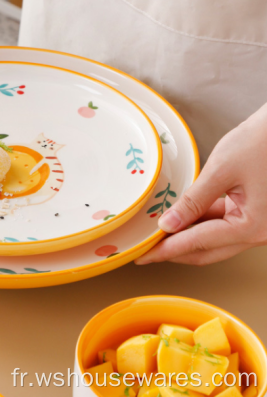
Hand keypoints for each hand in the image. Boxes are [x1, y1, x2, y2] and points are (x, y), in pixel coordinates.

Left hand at [135, 103, 266, 265]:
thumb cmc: (260, 142)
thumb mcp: (220, 171)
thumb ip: (193, 201)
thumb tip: (168, 224)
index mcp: (253, 227)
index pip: (199, 243)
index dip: (167, 250)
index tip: (144, 255)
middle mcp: (259, 233)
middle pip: (207, 250)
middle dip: (174, 251)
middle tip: (145, 252)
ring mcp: (257, 225)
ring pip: (213, 240)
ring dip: (185, 237)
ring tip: (157, 236)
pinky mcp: (253, 214)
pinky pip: (221, 225)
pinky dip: (198, 223)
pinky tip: (178, 219)